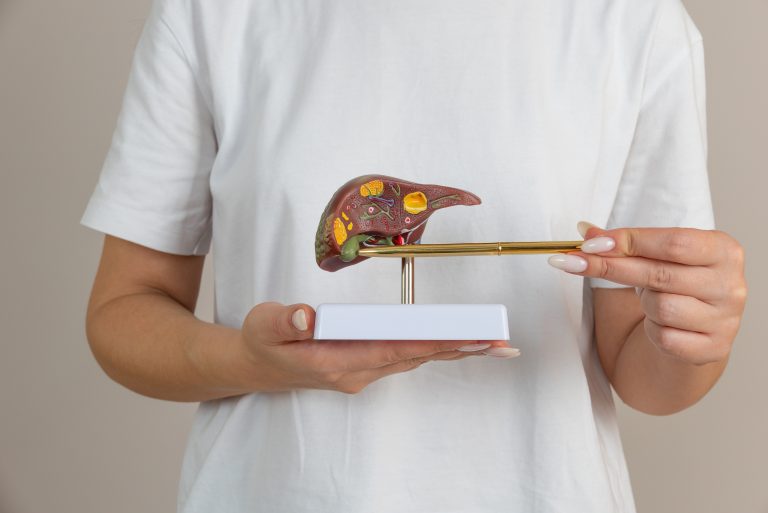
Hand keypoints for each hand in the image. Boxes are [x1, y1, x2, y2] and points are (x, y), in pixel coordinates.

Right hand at [238, 302, 516, 393]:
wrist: (258, 368)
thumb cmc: (264, 344)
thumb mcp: (263, 326)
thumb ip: (284, 322)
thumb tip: (306, 317)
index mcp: (334, 362)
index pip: (392, 351)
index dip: (430, 343)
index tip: (464, 338)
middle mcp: (355, 372)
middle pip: (414, 358)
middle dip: (457, 348)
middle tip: (499, 341)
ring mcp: (362, 372)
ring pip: (414, 359)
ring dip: (451, 349)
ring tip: (489, 341)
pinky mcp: (365, 366)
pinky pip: (405, 358)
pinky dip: (432, 349)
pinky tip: (454, 343)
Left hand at [549, 225, 746, 364]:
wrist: (696, 332)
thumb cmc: (674, 286)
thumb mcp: (655, 258)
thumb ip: (624, 244)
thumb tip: (586, 231)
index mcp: (724, 251)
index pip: (673, 242)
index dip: (629, 241)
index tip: (589, 242)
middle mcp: (731, 284)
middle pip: (660, 273)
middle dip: (612, 267)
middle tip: (573, 262)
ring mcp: (726, 320)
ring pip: (661, 307)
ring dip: (644, 303)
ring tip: (651, 301)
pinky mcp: (713, 349)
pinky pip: (664, 337)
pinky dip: (652, 330)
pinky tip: (660, 325)